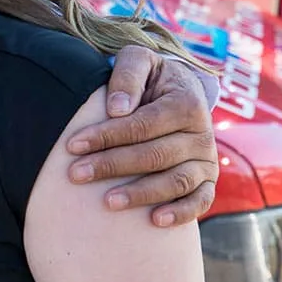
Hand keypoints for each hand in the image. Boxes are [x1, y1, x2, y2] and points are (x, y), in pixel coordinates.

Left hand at [66, 46, 218, 226]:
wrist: (175, 93)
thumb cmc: (149, 78)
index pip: (143, 124)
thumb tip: (116, 109)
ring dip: (142, 194)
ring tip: (107, 202)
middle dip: (112, 165)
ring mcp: (206, 160)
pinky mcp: (208, 181)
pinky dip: (181, 213)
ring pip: (176, 181)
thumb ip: (128, 74)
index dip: (107, 135)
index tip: (72, 145)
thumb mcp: (139, 61)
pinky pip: (201, 201)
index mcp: (187, 102)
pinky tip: (154, 220)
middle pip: (155, 154)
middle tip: (76, 174)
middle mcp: (202, 133)